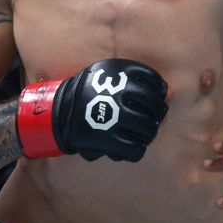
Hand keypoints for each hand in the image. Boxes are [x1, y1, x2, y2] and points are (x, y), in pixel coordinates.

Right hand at [17, 58, 168, 161]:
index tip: (159, 96)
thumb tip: (165, 90)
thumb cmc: (89, 91)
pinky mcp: (105, 139)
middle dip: (159, 115)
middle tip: (155, 119)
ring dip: (150, 133)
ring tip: (145, 134)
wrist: (57, 112)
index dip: (160, 91)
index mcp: (118, 72)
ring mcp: (112, 117)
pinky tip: (134, 147)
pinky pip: (134, 149)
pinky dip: (138, 150)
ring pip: (148, 129)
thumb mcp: (107, 71)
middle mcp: (117, 93)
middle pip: (155, 107)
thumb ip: (134, 76)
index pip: (153, 80)